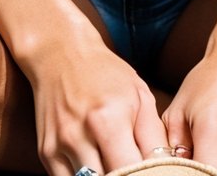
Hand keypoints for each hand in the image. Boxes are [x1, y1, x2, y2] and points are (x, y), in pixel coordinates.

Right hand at [26, 31, 168, 175]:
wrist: (60, 53)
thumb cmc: (105, 72)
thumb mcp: (139, 95)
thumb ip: (153, 136)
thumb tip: (170, 166)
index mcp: (108, 119)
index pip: (133, 171)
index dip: (150, 175)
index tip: (157, 172)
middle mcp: (79, 136)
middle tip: (136, 167)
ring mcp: (59, 147)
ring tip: (117, 162)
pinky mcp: (46, 153)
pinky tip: (97, 165)